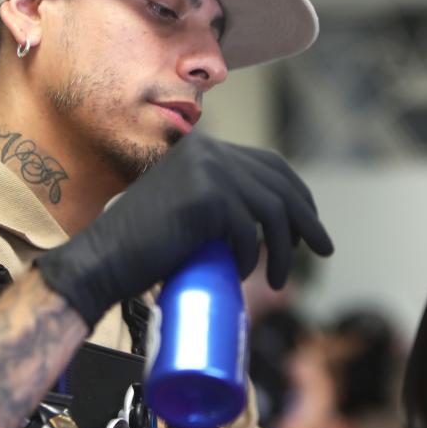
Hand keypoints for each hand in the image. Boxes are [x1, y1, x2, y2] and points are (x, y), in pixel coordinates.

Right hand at [36, 132, 333, 327]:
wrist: (103, 259)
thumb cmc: (143, 247)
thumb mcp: (189, 211)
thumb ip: (219, 202)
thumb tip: (269, 226)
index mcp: (204, 147)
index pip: (269, 164)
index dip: (298, 193)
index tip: (310, 225)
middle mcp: (208, 150)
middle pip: (278, 184)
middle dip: (307, 220)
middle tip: (322, 250)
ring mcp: (207, 169)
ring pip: (271, 210)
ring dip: (282, 248)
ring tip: (278, 280)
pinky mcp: (206, 195)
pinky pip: (247, 229)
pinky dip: (249, 256)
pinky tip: (241, 274)